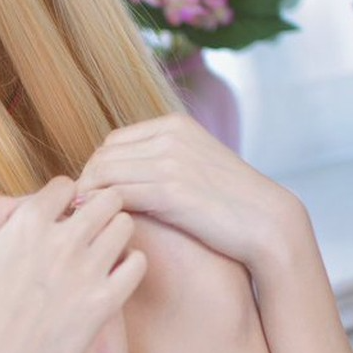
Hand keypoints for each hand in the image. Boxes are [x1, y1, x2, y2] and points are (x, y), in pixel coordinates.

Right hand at [0, 177, 145, 352]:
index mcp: (25, 225)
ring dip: (117, 230)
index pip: (65, 185)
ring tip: (105, 247)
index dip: (65, 197)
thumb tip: (22, 199)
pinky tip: (116, 272)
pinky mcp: (103, 304)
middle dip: (99, 206)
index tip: (64, 213)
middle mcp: (59, 242)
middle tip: (93, 224)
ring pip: (124, 226)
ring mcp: (85, 272)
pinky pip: (137, 264)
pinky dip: (131, 262)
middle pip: (104, 199)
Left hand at [74, 113, 303, 276]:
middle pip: (104, 155)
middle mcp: (170, 136)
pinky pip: (119, 193)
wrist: (267, 221)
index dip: (99, 170)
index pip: (114, 142)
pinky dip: (103, 209)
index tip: (96, 197)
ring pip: (104, 173)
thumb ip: (162, 163)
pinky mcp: (172, 190)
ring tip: (88, 222)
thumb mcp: (196, 168)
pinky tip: (103, 226)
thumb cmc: (230, 203)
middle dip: (89, 183)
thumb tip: (122, 178)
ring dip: (90, 198)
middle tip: (85, 214)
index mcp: (175, 125)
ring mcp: (171, 161)